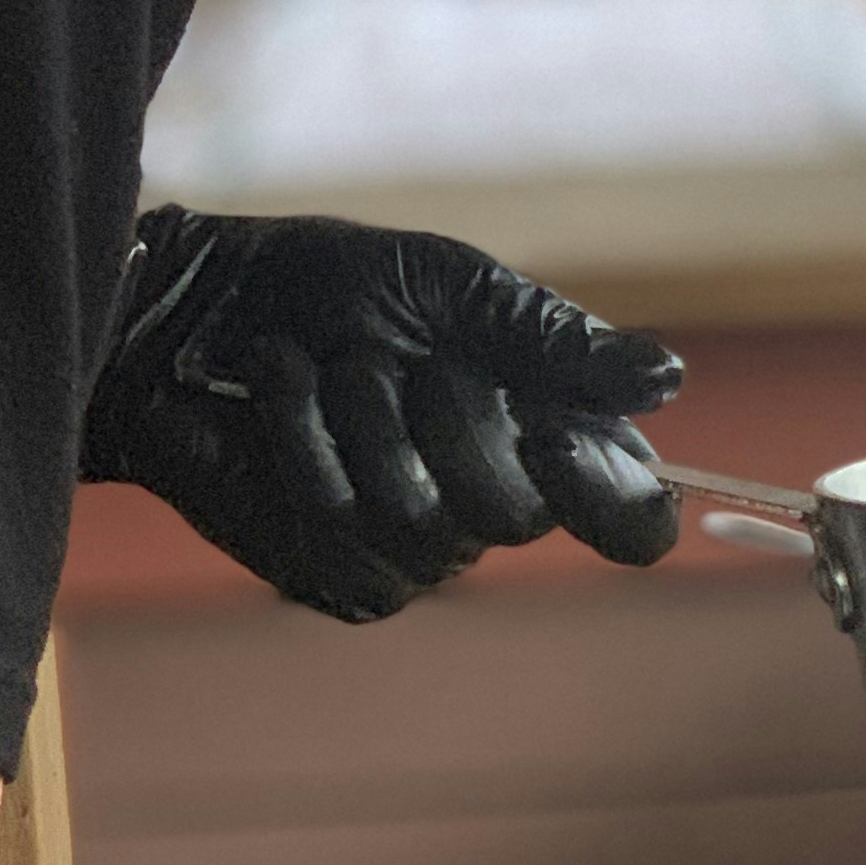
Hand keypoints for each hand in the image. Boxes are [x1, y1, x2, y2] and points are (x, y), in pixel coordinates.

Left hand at [81, 209, 682, 619]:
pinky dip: (304, 434)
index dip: (613, 497)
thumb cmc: (333, 288)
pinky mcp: (336, 576)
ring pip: (424, 522)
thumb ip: (559, 342)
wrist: (196, 304)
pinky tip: (280, 388)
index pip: (633, 520)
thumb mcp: (458, 289)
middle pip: (520, 514)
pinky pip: (340, 523)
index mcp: (551, 441)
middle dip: (454, 416)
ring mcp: (415, 555)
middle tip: (408, 360)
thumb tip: (668, 380)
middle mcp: (494, 509)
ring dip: (367, 417)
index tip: (558, 436)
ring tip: (331, 365)